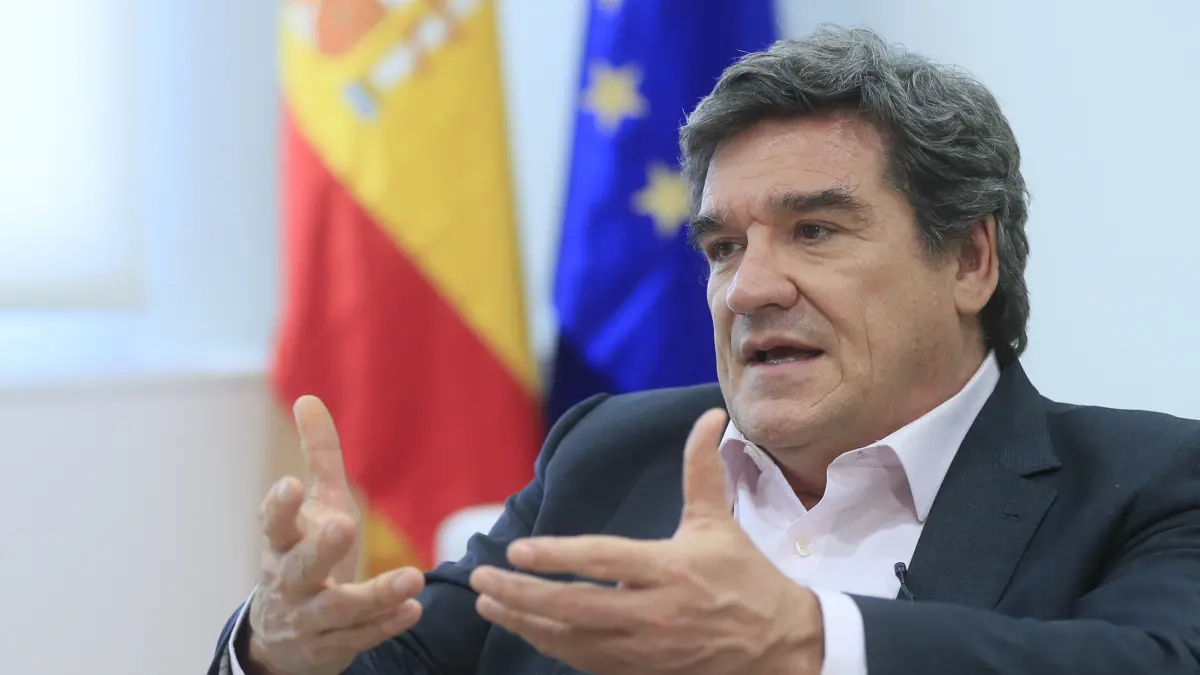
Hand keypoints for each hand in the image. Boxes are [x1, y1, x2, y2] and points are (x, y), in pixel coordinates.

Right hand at [246, 396, 424, 674]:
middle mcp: (289, 582)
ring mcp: (308, 618)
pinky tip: (413, 610)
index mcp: (282, 544)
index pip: (274, 524)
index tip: (290, 483)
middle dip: (321, 548)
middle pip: (300, 567)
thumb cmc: (304, 554)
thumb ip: (317, 457)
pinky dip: (385, 626)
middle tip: (345, 525)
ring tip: (412, 579)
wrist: (281, 638)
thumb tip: (309, 398)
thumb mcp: (313, 507)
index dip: (279, 506)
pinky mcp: (330, 647)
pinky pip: (359, 637)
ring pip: (339, 610)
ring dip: (375, 595)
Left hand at [468, 409, 824, 674]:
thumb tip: (708, 416)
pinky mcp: (641, 670)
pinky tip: (524, 627)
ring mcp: (645, 648)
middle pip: (575, 607)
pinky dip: (550, 644)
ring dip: (525, 622)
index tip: (517, 550)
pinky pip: (584, 660)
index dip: (558, 556)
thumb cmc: (744, 577)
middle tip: (482, 579)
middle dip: (522, 594)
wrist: (778, 643)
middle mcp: (653, 611)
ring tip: (488, 602)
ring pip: (572, 640)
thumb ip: (702, 468)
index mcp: (670, 569)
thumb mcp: (718, 522)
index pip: (604, 560)